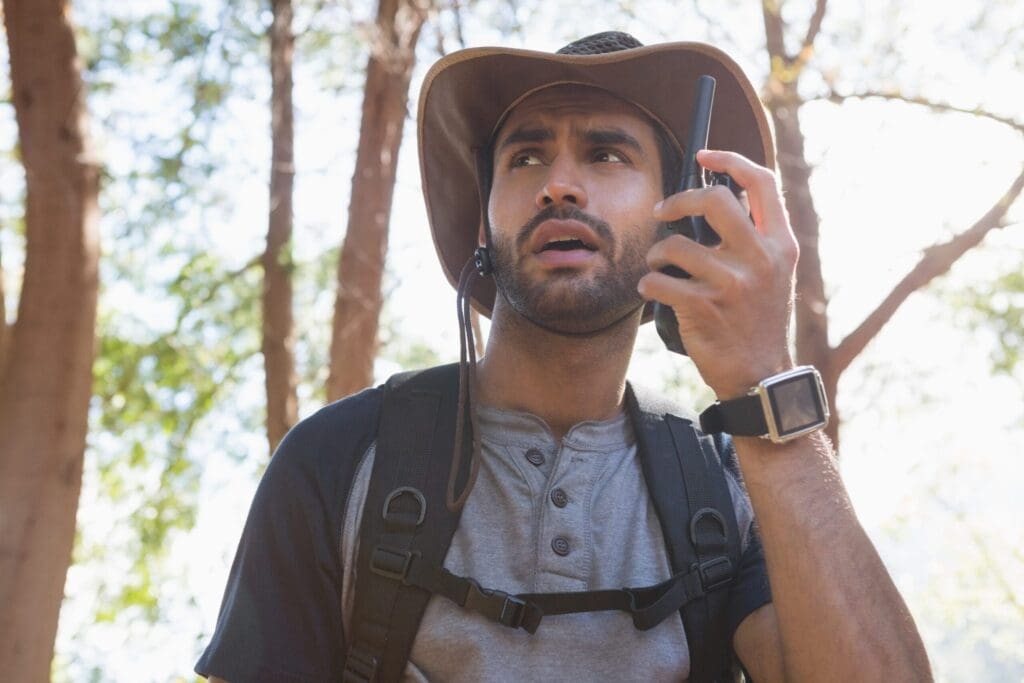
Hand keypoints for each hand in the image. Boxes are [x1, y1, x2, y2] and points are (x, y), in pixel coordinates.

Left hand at [637, 150, 798, 398]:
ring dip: (656, 254)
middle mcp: (760, 259)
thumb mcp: (774, 275)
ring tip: (657, 267)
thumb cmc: (758, 323)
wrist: (760, 376)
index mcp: (781, 245)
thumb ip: (754, 239)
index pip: (762, 183)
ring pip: (674, 245)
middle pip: (714, 200)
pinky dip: (648, 284)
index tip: (704, 154)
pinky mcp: (703, 307)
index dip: (730, 159)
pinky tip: (653, 290)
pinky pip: (658, 281)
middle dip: (679, 200)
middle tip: (663, 211)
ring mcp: (732, 283)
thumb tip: (715, 199)